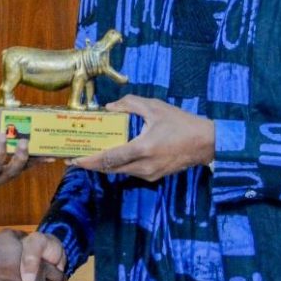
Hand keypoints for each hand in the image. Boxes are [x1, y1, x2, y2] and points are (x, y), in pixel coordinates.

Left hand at [68, 94, 213, 180]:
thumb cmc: (181, 123)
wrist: (206, 143)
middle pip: (110, 168)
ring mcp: (149, 174)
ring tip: (89, 155)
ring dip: (104, 165)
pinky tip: (111, 155)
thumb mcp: (155, 107)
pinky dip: (118, 165)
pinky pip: (130, 171)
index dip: (90, 160)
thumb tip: (109, 107)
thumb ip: (130, 104)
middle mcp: (144, 166)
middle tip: (75, 157)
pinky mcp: (154, 176)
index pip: (110, 158)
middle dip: (91, 164)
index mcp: (143, 149)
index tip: (74, 159)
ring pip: (119, 171)